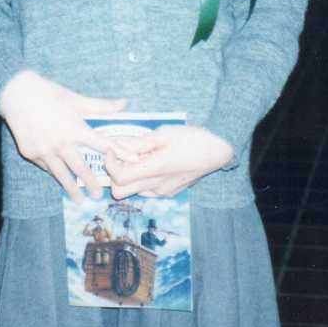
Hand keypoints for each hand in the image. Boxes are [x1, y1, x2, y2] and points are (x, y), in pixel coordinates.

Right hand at [0, 70, 126, 203]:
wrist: (16, 94)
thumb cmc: (49, 94)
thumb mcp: (75, 99)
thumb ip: (100, 106)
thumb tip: (124, 103)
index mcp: (74, 128)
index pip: (102, 144)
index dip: (118, 153)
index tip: (131, 162)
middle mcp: (60, 142)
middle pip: (80, 168)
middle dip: (91, 183)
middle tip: (99, 195)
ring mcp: (44, 150)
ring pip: (61, 174)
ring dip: (71, 188)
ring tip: (79, 200)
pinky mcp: (30, 153)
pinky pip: (46, 167)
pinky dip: (54, 174)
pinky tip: (60, 180)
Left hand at [103, 125, 233, 198]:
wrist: (218, 151)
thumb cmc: (192, 138)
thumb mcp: (163, 134)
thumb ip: (137, 142)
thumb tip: (116, 144)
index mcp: (154, 170)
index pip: (118, 178)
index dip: (109, 164)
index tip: (112, 149)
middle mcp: (156, 186)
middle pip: (119, 192)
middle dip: (114, 176)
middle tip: (120, 157)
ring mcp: (163, 191)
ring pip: (134, 192)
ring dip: (129, 177)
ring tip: (139, 158)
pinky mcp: (170, 192)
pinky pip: (148, 190)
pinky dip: (143, 179)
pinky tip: (153, 163)